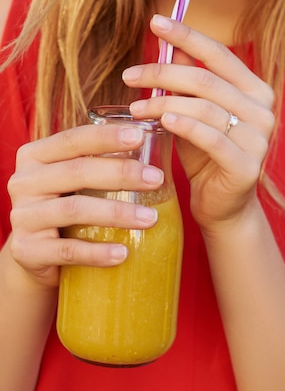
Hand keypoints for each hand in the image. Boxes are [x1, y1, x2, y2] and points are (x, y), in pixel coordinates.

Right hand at [7, 123, 162, 285]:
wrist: (35, 254)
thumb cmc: (65, 205)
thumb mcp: (74, 180)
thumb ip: (98, 161)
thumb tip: (155, 145)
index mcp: (35, 156)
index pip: (73, 139)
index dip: (106, 137)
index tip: (140, 136)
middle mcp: (24, 182)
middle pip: (77, 171)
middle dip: (121, 173)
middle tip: (155, 178)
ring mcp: (23, 217)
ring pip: (75, 209)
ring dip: (117, 213)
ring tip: (150, 218)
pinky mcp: (27, 251)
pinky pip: (68, 250)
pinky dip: (98, 252)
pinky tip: (123, 252)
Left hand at [123, 14, 274, 231]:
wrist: (222, 206)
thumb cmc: (205, 155)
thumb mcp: (196, 112)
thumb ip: (191, 80)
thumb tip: (173, 43)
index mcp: (255, 89)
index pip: (219, 53)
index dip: (186, 34)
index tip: (155, 21)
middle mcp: (263, 109)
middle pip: (206, 79)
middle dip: (163, 72)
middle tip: (130, 75)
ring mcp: (259, 138)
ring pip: (205, 107)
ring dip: (164, 102)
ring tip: (136, 107)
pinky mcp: (247, 165)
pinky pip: (211, 137)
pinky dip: (184, 125)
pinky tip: (161, 120)